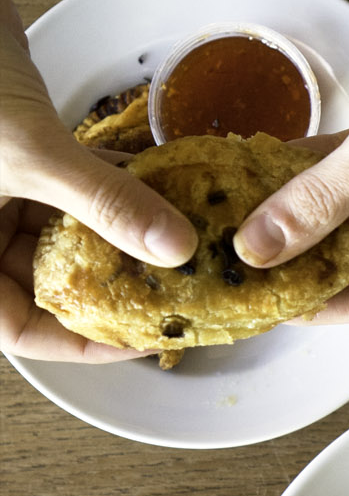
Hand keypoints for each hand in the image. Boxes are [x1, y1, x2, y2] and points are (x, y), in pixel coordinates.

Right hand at [0, 0, 197, 361]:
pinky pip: (68, 188)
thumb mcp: (33, 152)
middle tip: (179, 288)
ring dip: (121, 233)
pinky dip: (110, 188)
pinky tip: (162, 186)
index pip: (21, 328)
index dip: (83, 343)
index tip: (146, 338)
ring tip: (185, 241)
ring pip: (65, 236)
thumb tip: (176, 249)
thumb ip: (104, 202)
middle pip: (47, 285)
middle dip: (113, 284)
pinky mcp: (16, 154)